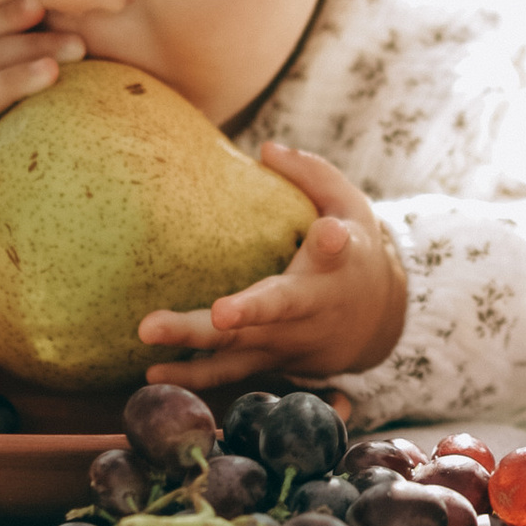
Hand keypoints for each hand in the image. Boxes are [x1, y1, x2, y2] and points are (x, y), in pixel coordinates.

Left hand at [134, 145, 406, 393]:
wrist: (374, 323)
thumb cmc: (353, 252)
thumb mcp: (350, 206)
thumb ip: (313, 175)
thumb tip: (266, 148)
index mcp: (338, 264)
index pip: (337, 250)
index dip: (334, 243)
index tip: (331, 235)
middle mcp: (312, 308)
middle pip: (276, 309)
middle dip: (246, 312)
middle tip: (218, 312)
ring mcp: (287, 342)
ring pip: (241, 347)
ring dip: (196, 345)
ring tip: (151, 333)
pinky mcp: (267, 362)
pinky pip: (228, 372)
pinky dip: (192, 377)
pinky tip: (153, 372)